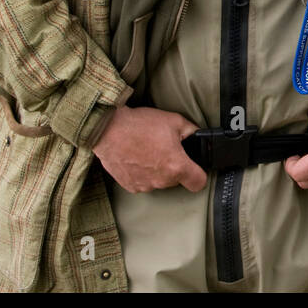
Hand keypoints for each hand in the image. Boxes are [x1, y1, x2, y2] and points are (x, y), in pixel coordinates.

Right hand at [92, 105, 206, 192]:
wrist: (108, 130)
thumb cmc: (140, 125)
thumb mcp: (174, 121)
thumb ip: (191, 131)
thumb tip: (197, 135)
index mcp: (176, 166)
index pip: (198, 183)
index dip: (199, 174)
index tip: (195, 168)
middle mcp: (162, 180)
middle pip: (177, 179)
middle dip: (175, 166)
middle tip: (165, 149)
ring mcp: (145, 185)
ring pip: (160, 181)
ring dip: (158, 170)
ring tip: (149, 150)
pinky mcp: (130, 186)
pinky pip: (144, 181)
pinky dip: (143, 172)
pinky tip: (137, 157)